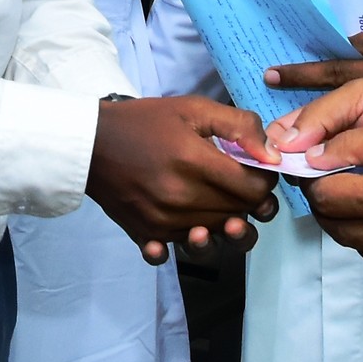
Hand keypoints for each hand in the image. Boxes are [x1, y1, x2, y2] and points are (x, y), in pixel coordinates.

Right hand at [87, 95, 281, 265]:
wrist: (90, 142)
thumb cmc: (145, 121)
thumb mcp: (195, 109)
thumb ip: (240, 126)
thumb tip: (272, 156)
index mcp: (195, 163)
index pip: (255, 188)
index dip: (266, 179)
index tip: (256, 168)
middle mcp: (180, 198)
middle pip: (240, 215)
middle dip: (251, 202)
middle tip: (240, 183)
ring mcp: (163, 221)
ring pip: (216, 237)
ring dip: (226, 225)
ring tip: (223, 208)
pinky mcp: (146, 234)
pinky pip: (177, 252)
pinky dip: (185, 244)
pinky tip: (185, 231)